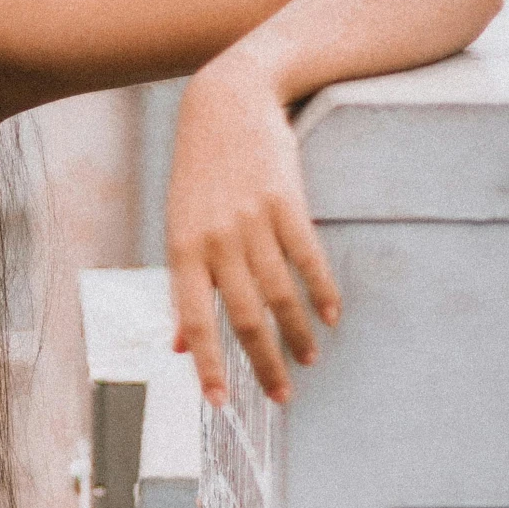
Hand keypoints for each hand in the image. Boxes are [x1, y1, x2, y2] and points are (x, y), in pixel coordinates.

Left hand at [166, 56, 339, 406]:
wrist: (227, 103)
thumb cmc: (199, 174)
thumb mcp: (179, 226)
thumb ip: (184, 287)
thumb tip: (177, 346)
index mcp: (182, 251)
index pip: (195, 322)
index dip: (207, 366)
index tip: (220, 404)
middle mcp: (215, 241)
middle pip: (242, 318)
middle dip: (263, 363)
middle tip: (282, 397)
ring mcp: (251, 220)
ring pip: (278, 293)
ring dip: (297, 334)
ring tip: (309, 360)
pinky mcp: (285, 201)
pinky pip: (307, 257)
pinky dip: (321, 291)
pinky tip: (331, 316)